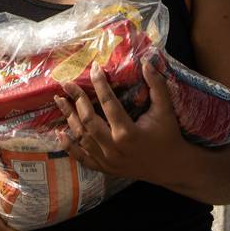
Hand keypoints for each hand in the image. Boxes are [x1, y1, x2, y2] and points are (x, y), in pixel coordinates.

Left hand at [53, 57, 188, 185]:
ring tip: (59, 100)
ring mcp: (107, 160)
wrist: (170, 167)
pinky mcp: (104, 168)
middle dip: (77, 99)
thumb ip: (157, 86)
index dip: (100, 83)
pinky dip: (69, 146)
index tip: (94, 68)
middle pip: (88, 119)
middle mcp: (114, 147)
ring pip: (81, 137)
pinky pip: (81, 158)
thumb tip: (146, 62)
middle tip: (67, 83)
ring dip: (69, 117)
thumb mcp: (165, 110)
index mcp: (128, 132)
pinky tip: (59, 133)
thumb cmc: (168, 136)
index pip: (108, 103)